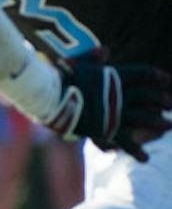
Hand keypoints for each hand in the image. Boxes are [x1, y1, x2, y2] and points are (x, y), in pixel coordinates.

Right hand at [41, 49, 171, 161]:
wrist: (47, 96)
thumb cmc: (60, 78)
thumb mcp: (77, 63)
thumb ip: (93, 57)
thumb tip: (106, 50)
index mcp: (114, 75)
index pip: (143, 73)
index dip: (158, 76)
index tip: (168, 80)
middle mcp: (118, 92)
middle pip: (147, 95)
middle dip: (162, 99)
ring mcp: (113, 111)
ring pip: (143, 117)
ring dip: (158, 122)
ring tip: (169, 126)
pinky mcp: (104, 127)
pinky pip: (124, 141)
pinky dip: (136, 150)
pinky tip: (145, 158)